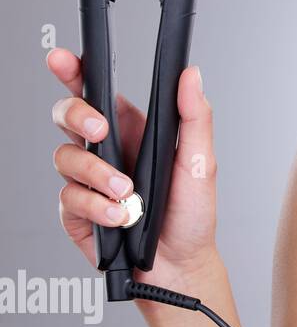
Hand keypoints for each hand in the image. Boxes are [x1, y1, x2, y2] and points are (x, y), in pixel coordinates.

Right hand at [47, 48, 220, 291]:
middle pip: (68, 116)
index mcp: (134, 132)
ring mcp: (88, 182)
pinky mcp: (76, 212)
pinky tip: (119, 216)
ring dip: (98, 175)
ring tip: (128, 194)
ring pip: (66, 158)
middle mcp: (107, 152)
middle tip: (99, 131)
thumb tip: (191, 75)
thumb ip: (195, 117)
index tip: (64, 59)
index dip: (75, 72)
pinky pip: (69, 198)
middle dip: (76, 116)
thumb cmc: (193, 215)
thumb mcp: (202, 163)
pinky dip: (96, 207)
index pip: (98, 93)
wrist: (179, 267)